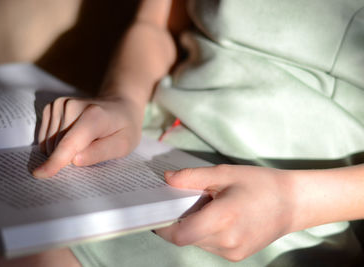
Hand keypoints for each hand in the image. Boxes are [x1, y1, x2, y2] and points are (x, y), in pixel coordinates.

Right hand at [33, 95, 143, 177]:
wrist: (120, 106)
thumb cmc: (124, 129)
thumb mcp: (123, 145)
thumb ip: (100, 153)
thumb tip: (75, 161)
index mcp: (94, 115)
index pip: (70, 143)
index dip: (56, 160)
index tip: (40, 174)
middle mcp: (72, 106)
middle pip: (58, 147)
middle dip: (69, 158)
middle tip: (92, 149)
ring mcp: (60, 105)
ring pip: (48, 144)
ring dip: (63, 152)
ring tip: (86, 141)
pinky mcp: (51, 107)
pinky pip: (44, 138)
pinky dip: (56, 145)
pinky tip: (74, 137)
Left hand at [155, 165, 294, 261]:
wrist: (293, 202)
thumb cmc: (260, 184)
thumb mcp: (224, 173)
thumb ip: (191, 177)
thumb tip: (166, 179)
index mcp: (223, 219)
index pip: (179, 234)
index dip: (163, 226)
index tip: (157, 212)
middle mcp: (227, 241)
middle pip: (186, 238)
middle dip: (178, 222)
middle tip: (183, 201)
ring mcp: (233, 252)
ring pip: (197, 242)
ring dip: (193, 227)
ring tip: (205, 207)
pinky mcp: (237, 256)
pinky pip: (210, 245)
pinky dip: (205, 232)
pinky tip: (217, 216)